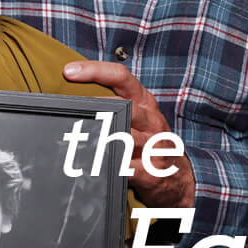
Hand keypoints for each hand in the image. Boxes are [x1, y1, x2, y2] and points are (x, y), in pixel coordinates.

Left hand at [63, 60, 194, 206]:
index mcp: (145, 102)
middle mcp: (151, 120)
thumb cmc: (150, 141)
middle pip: (123, 106)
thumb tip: (76, 96)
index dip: (94, 70)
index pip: (121, 76)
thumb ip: (115, 105)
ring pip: (124, 137)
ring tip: (75, 138)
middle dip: (94, 107)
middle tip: (69, 108)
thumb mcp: (139, 118)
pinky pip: (126, 167)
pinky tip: (90, 165)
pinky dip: (107, 166)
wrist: (178, 177)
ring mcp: (153, 145)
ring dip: (99, 138)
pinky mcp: (151, 171)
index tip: (70, 71)